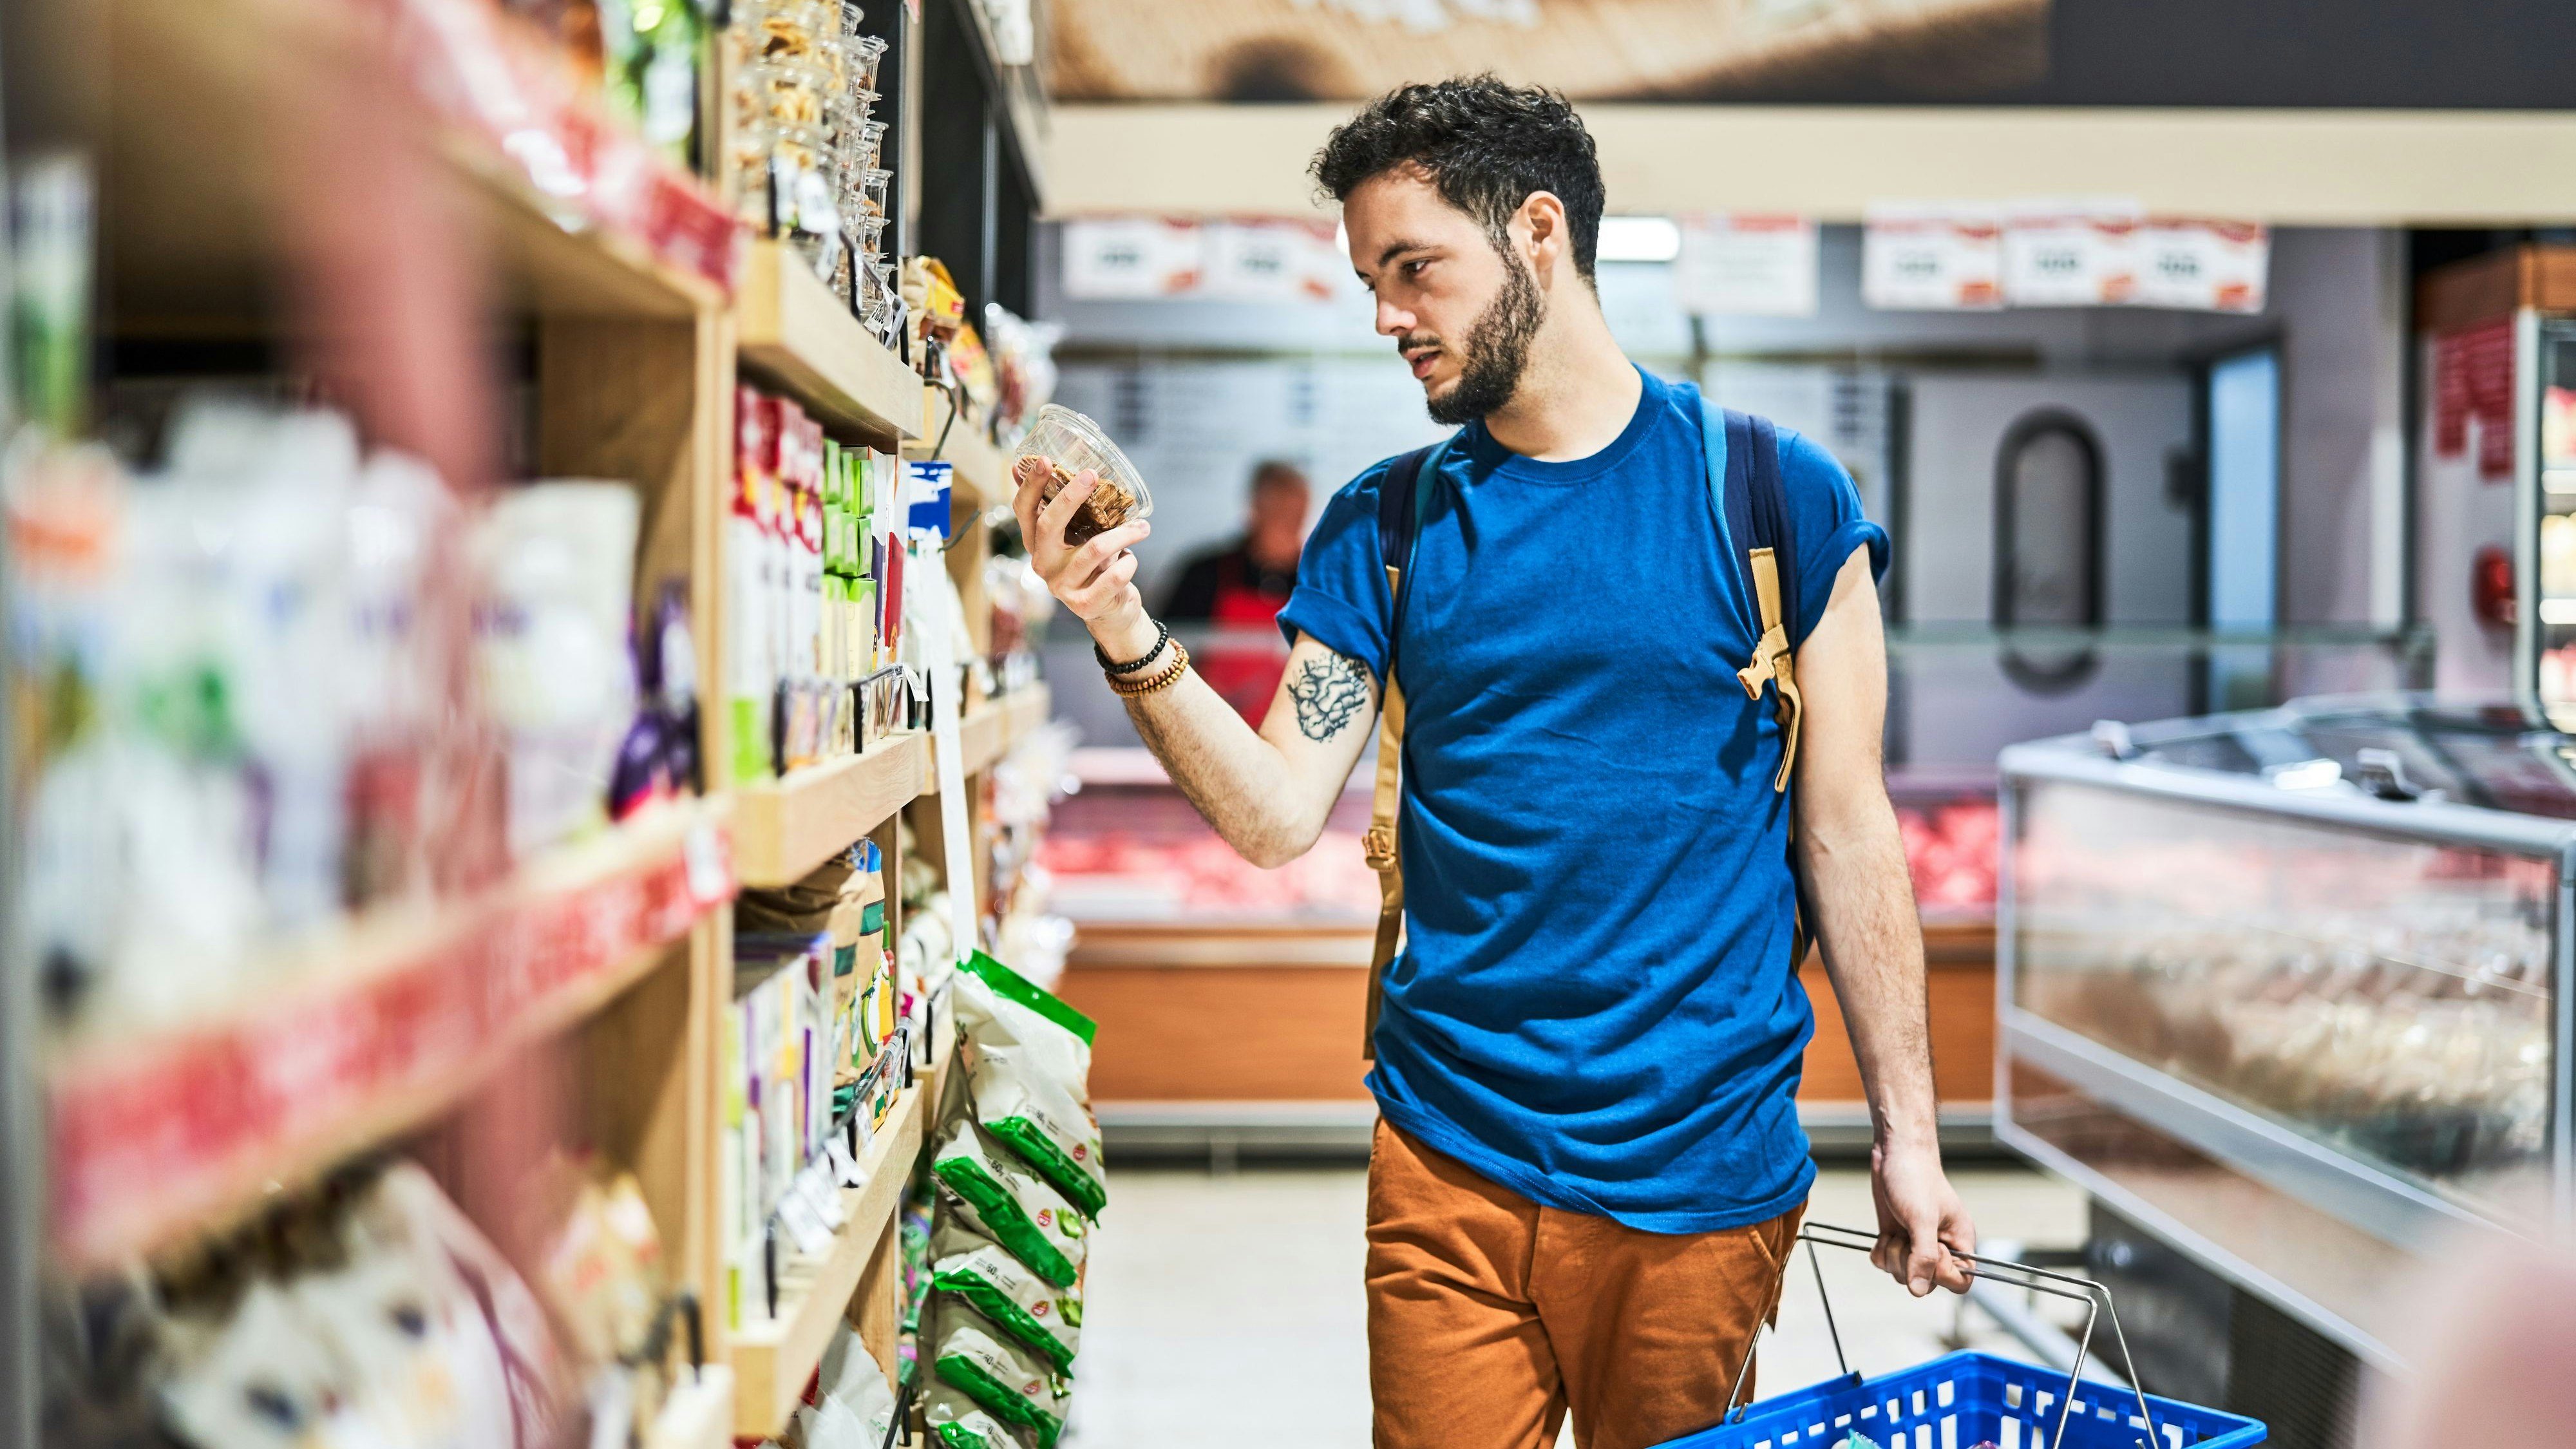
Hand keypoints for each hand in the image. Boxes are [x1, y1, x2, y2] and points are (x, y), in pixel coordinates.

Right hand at [1012, 456, 1154, 656]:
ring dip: (1124, 534)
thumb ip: (1073, 511)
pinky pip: (1114, 576)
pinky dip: (1129, 563)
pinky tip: (1132, 559)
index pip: (1024, 511)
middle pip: (1048, 525)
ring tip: (1143, 527)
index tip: (1045, 460)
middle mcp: (1042, 564)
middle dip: (1070, 496)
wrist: (1110, 611)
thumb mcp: (1081, 537)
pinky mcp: (1084, 604)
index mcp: (1037, 544)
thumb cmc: (1096, 566)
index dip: (1031, 486)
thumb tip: (1067, 466)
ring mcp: (1061, 586)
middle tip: (1092, 475)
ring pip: (1094, 549)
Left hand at [1868, 1140, 1975, 1296]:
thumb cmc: (1915, 1178)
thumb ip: (1924, 1256)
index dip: (1942, 1275)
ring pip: (1903, 1274)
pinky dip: (1881, 1251)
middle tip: (1905, 1237)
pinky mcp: (1897, 1238)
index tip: (1929, 1250)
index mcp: (1960, 1242)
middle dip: (1909, 1264)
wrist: (1895, 1152)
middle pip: (1927, 1283)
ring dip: (1893, 1256)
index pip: (1961, 1281)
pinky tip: (1884, 1233)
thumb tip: (1918, 1290)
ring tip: (1896, 1231)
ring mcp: (1917, 1244)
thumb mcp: (1922, 1218)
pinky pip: (1886, 1263)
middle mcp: (1941, 1247)